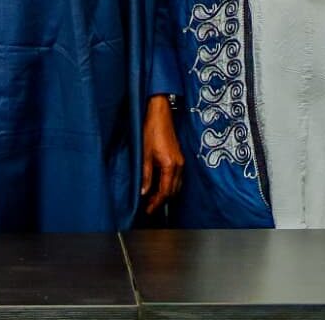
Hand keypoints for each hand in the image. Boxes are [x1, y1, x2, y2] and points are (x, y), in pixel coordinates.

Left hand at [139, 96, 182, 214]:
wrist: (160, 114)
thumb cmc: (152, 130)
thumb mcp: (144, 154)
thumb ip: (145, 175)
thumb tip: (144, 192)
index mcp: (170, 165)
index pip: (165, 192)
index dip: (157, 203)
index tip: (148, 210)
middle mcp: (179, 165)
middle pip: (173, 191)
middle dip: (162, 201)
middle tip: (149, 207)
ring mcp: (181, 161)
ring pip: (176, 186)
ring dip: (166, 193)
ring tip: (152, 198)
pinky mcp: (179, 158)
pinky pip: (177, 178)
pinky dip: (169, 185)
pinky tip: (159, 185)